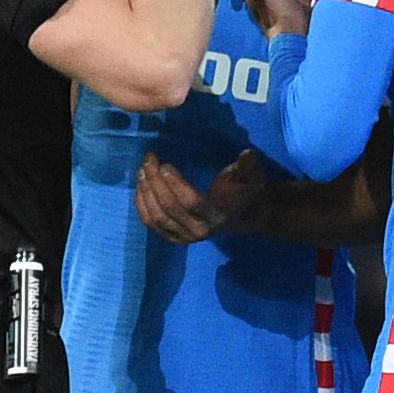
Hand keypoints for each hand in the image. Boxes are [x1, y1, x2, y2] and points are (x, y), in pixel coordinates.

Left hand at [134, 150, 269, 242]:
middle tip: (149, 160)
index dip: (175, 184)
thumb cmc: (247, 190)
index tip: (164, 165)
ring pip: (157, 217)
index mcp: (218, 215)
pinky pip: (152, 224)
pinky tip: (140, 186)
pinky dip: (141, 205)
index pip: (191, 201)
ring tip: (142, 170)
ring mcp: (186, 237)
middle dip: (155, 182)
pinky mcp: (175, 238)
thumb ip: (247, 166)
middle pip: (170, 207)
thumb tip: (246, 154)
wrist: (246, 216)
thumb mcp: (252, 175)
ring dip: (145, 192)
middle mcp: (200, 230)